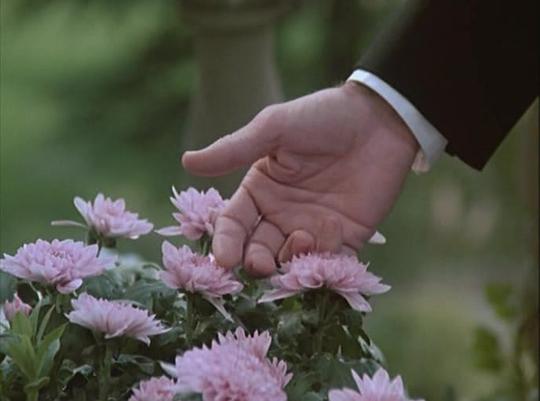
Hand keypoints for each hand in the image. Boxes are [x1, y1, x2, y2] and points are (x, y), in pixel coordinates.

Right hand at [182, 82, 418, 275]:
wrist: (381, 119)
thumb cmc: (322, 117)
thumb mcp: (275, 128)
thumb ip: (234, 149)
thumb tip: (187, 161)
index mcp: (260, 190)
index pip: (234, 224)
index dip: (226, 243)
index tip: (224, 259)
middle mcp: (282, 214)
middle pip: (258, 250)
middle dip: (255, 262)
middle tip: (259, 265)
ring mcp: (313, 228)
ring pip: (291, 262)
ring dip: (291, 260)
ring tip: (303, 238)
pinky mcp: (346, 238)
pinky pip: (330, 263)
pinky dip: (325, 265)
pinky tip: (329, 243)